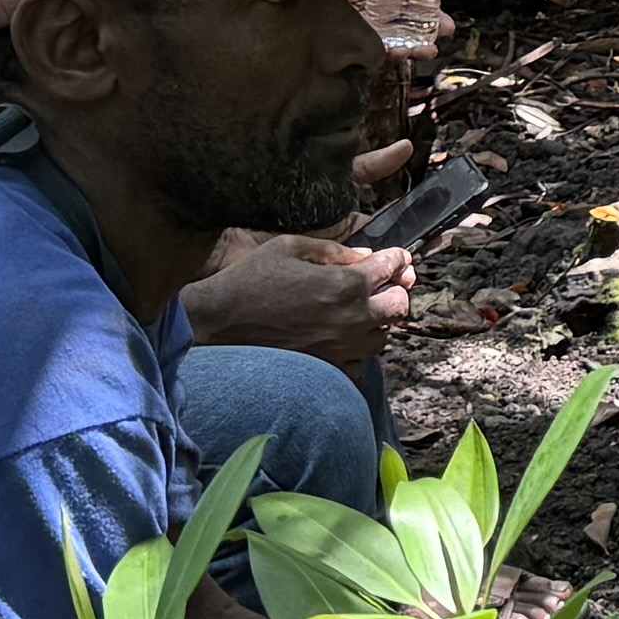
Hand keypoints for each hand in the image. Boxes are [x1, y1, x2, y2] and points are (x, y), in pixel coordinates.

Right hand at [184, 226, 413, 371]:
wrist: (218, 325)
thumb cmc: (250, 281)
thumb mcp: (288, 248)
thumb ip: (333, 250)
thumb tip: (365, 256)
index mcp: (346, 284)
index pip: (392, 267)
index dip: (397, 258)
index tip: (396, 258)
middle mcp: (353, 318)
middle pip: (400, 304)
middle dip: (395, 289)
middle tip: (381, 284)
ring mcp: (343, 348)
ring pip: (383, 335)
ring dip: (377, 320)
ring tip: (357, 310)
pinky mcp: (330, 370)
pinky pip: (361, 362)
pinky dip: (358, 349)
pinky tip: (341, 337)